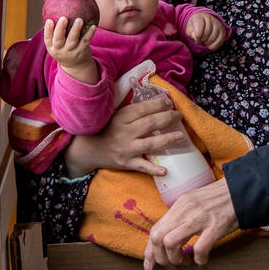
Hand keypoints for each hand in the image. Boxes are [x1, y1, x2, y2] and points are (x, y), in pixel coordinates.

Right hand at [43, 17, 97, 80]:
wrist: (75, 65)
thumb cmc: (64, 47)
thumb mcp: (57, 42)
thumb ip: (55, 27)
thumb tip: (50, 4)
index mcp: (52, 47)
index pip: (48, 38)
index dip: (47, 30)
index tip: (49, 20)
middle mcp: (60, 50)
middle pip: (59, 40)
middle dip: (60, 29)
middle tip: (64, 18)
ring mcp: (71, 52)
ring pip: (73, 40)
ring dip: (76, 29)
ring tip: (79, 20)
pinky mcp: (82, 51)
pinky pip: (85, 41)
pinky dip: (89, 33)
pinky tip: (93, 26)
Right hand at [62, 93, 186, 177]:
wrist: (87, 150)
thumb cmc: (105, 129)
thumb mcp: (115, 114)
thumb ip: (133, 109)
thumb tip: (156, 99)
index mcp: (121, 117)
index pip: (143, 109)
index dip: (158, 104)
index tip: (170, 101)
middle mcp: (124, 132)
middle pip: (150, 124)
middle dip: (167, 118)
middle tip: (179, 115)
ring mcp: (126, 149)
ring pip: (149, 144)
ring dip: (167, 139)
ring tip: (180, 136)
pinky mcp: (126, 163)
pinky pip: (141, 166)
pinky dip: (153, 169)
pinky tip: (165, 170)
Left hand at [143, 178, 237, 269]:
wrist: (242, 190)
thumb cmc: (220, 200)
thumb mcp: (194, 203)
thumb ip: (181, 217)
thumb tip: (168, 239)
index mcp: (179, 205)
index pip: (155, 229)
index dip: (150, 251)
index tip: (150, 265)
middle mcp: (185, 210)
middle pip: (157, 237)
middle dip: (160, 258)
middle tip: (172, 266)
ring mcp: (199, 218)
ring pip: (170, 243)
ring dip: (176, 259)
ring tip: (187, 263)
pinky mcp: (215, 226)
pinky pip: (200, 249)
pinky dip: (199, 260)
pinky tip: (203, 261)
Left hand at [185, 12, 226, 50]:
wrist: (204, 22)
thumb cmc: (195, 26)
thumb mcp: (189, 27)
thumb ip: (190, 31)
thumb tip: (194, 36)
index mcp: (200, 16)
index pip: (200, 26)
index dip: (198, 35)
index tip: (196, 39)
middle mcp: (210, 18)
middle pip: (207, 32)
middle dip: (202, 40)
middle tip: (200, 41)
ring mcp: (217, 24)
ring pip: (213, 37)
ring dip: (207, 43)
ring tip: (204, 42)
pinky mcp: (222, 30)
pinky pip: (220, 41)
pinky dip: (214, 46)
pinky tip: (209, 45)